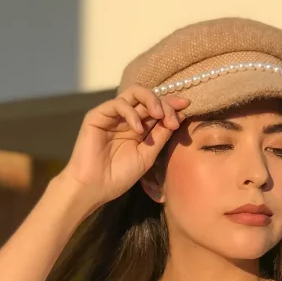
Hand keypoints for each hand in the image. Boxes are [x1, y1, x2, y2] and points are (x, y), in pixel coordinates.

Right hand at [62, 86, 189, 209]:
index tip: (186, 108)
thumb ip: (161, 136)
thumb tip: (179, 116)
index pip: (157, 108)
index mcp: (139, 128)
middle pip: (148, 98)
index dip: (171, 105)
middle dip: (164, 103)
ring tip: (159, 116)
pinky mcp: (98, 115)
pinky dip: (131, 113)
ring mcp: (113, 115)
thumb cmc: (119, 176)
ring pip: (134, 93)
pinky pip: (118, 104)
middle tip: (172, 117)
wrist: (94, 187)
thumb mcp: (147, 156)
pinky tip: (138, 130)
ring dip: (151, 101)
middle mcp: (127, 118)